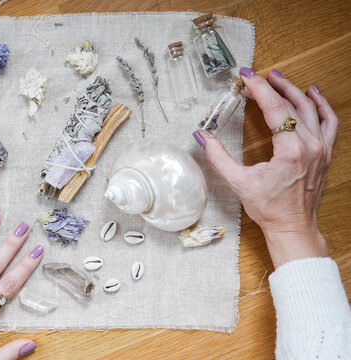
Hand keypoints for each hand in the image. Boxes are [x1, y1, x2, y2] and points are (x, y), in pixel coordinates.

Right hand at [194, 68, 338, 267]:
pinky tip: (313, 93)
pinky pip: (329, 121)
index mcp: (290, 150)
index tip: (245, 78)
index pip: (275, 108)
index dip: (258, 89)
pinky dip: (321, 105)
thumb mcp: (239, 182)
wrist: (293, 226)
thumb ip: (218, 157)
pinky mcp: (326, 153)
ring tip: (279, 78)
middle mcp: (310, 145)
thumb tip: (202, 137)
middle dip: (272, 86)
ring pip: (311, 108)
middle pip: (292, 104)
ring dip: (294, 90)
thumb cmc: (269, 208)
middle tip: (256, 77)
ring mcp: (322, 148)